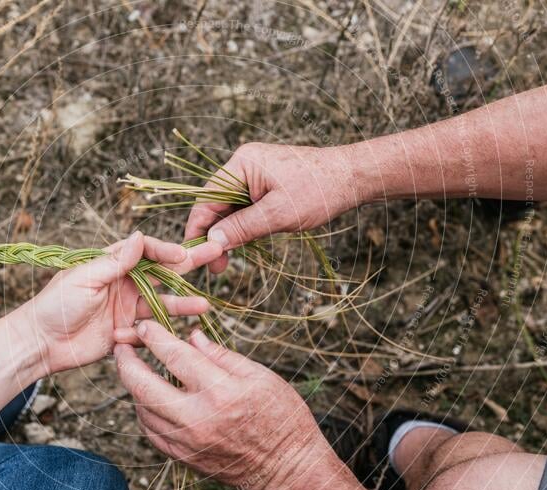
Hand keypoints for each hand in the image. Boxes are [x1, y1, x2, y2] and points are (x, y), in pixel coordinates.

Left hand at [22, 231, 223, 374]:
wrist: (40, 343)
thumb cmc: (55, 304)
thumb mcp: (84, 277)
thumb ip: (115, 261)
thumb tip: (139, 236)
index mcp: (112, 264)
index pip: (145, 250)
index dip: (165, 250)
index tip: (182, 253)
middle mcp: (124, 283)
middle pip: (162, 272)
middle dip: (188, 264)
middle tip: (216, 252)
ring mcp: (127, 308)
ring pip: (162, 302)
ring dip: (182, 304)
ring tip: (203, 304)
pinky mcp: (126, 331)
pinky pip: (148, 330)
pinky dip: (151, 332)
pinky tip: (141, 335)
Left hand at [114, 320, 330, 489]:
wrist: (288, 469)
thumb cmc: (282, 417)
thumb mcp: (260, 376)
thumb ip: (221, 355)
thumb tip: (192, 336)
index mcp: (220, 392)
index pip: (176, 356)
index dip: (156, 337)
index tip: (144, 325)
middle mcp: (198, 419)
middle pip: (144, 387)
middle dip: (127, 363)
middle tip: (121, 347)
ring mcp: (187, 443)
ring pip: (143, 410)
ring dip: (133, 388)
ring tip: (134, 370)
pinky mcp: (184, 458)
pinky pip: (152, 432)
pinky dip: (146, 412)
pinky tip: (149, 399)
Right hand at [185, 143, 370, 272]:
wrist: (353, 177)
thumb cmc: (319, 191)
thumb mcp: (277, 215)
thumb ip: (242, 228)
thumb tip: (212, 243)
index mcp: (242, 164)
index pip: (207, 198)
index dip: (198, 228)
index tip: (193, 254)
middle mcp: (244, 166)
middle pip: (216, 204)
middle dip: (213, 235)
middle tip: (215, 268)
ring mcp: (254, 175)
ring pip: (230, 209)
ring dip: (227, 234)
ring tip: (227, 263)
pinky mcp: (265, 185)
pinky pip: (244, 208)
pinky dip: (242, 227)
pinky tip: (242, 247)